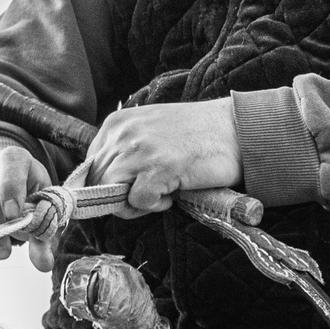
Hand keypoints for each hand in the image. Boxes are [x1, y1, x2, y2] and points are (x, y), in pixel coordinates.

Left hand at [83, 102, 239, 215]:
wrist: (238, 129)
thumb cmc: (198, 136)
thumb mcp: (150, 132)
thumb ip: (125, 151)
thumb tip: (106, 184)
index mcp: (117, 123)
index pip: (91, 164)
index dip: (109, 183)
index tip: (131, 187)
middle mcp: (123, 133)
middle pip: (96, 181)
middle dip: (119, 196)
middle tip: (149, 194)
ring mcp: (139, 150)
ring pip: (110, 192)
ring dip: (134, 202)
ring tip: (161, 193)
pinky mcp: (158, 168)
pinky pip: (137, 202)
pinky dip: (153, 205)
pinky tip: (174, 192)